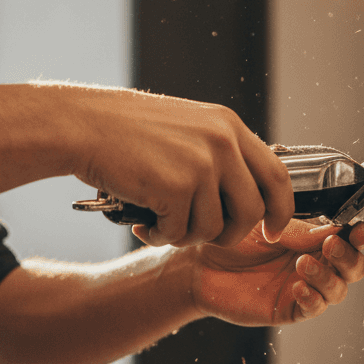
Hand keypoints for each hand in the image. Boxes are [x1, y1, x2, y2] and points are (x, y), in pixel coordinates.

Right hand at [63, 86, 293, 248]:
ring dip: (186, 236)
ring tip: (161, 222)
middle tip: (204, 237)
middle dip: (230, 235)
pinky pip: (180, 233)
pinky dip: (161, 236)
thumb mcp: (188, 127)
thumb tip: (247, 196)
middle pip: (252, 211)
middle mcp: (222, 143)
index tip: (273, 230)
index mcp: (229, 126)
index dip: (280, 210)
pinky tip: (144, 222)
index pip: (277, 175)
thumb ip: (220, 153)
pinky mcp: (176, 187)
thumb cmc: (127, 131)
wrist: (82, 126)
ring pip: (213, 229)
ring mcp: (201, 165)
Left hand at [183, 219, 363, 325]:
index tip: (358, 229)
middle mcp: (315, 263)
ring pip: (338, 290)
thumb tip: (339, 229)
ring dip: (327, 277)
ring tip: (301, 264)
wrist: (201, 263)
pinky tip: (296, 285)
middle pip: (353, 268)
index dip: (360, 236)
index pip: (350, 239)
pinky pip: (314, 308)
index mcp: (315, 239)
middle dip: (348, 257)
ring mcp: (304, 287)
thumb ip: (304, 230)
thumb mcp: (271, 226)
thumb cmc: (233, 239)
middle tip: (330, 245)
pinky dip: (312, 298)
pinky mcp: (290, 308)